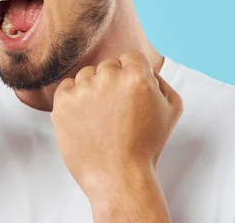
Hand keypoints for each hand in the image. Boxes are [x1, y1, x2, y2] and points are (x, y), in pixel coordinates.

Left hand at [51, 51, 182, 218]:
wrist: (119, 178)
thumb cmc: (146, 147)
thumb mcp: (171, 109)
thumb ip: (160, 80)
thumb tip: (145, 68)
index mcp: (137, 75)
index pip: (130, 57)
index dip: (132, 75)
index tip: (130, 95)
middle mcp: (109, 77)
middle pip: (108, 65)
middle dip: (113, 83)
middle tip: (117, 112)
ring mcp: (83, 89)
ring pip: (87, 75)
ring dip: (93, 90)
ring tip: (102, 119)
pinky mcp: (62, 102)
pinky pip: (67, 87)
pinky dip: (74, 100)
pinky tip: (85, 119)